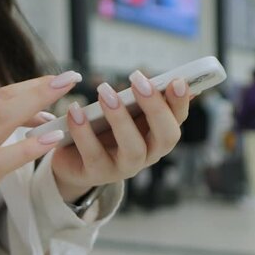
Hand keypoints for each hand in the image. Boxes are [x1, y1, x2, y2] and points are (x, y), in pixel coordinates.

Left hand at [51, 70, 189, 201]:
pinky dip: (83, 130)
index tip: (176, 81)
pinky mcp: (96, 174)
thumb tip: (176, 81)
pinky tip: (75, 110)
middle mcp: (147, 155)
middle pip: (165, 137)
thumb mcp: (128, 113)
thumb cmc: (106, 129)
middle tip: (138, 80)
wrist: (74, 159)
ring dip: (120, 119)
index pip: (178, 121)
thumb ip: (147, 98)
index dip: (180, 103)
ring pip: (133, 148)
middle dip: (155, 108)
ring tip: (105, 92)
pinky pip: (93, 154)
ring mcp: (124, 168)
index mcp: (158, 137)